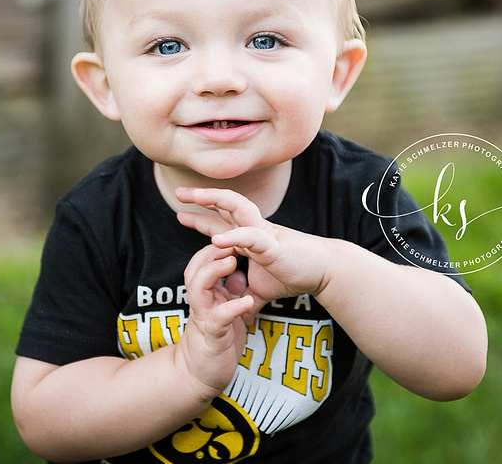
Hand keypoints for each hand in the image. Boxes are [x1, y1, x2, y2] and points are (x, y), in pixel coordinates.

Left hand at [175, 187, 332, 311]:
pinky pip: (251, 237)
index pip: (220, 222)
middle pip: (225, 204)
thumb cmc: (295, 274)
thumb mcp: (261, 288)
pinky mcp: (273, 245)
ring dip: (217, 200)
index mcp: (250, 237)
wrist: (323, 272)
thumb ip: (247, 293)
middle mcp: (254, 229)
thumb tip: (239, 308)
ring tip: (198, 196)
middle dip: (202, 196)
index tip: (180, 212)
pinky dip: (234, 237)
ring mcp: (264, 233)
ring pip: (238, 208)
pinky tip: (216, 240)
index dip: (200, 217)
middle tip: (179, 192)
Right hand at [177, 243, 255, 395]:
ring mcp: (204, 317)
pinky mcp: (213, 336)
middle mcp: (202, 302)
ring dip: (214, 271)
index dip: (216, 246)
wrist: (202, 375)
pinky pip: (219, 319)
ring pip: (198, 287)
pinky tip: (248, 301)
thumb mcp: (227, 309)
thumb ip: (232, 290)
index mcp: (207, 294)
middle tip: (229, 239)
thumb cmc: (218, 340)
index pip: (203, 261)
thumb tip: (241, 270)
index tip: (233, 233)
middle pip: (195, 267)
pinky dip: (233, 308)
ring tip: (232, 261)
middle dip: (210, 251)